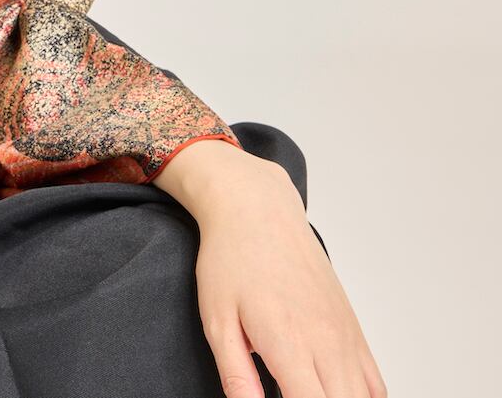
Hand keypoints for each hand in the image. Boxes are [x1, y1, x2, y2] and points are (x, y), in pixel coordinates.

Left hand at [160, 142, 386, 397]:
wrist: (258, 212)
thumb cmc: (231, 260)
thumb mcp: (217, 320)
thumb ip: (236, 374)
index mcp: (289, 344)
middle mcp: (327, 344)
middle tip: (290, 394)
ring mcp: (346, 337)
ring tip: (311, 393)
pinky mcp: (353, 330)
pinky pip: (375, 383)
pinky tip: (338, 394)